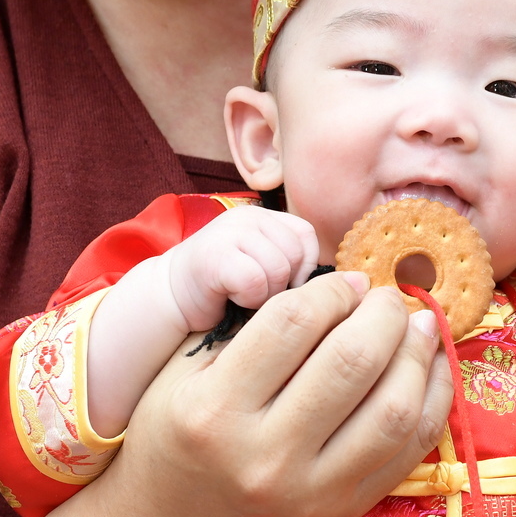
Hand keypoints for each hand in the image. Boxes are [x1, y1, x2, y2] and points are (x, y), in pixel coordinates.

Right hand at [0, 272, 451, 516]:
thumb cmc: (171, 440)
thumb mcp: (180, 374)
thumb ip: (246, 326)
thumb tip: (333, 285)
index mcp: (214, 410)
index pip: (292, 324)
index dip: (331, 290)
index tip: (345, 281)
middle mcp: (265, 456)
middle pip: (352, 362)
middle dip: (382, 313)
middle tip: (386, 297)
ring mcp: (311, 492)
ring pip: (393, 410)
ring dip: (417, 355)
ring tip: (417, 326)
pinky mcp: (343, 512)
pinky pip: (408, 451)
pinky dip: (431, 402)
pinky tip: (429, 370)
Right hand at [161, 206, 319, 330]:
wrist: (172, 297)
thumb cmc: (227, 291)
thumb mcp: (266, 270)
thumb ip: (296, 268)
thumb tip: (343, 287)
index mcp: (266, 218)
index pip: (307, 236)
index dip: (306, 268)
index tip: (288, 289)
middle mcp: (249, 218)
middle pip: (296, 253)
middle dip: (285, 285)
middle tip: (262, 295)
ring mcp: (229, 232)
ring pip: (278, 267)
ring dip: (267, 295)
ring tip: (246, 296)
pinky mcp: (213, 254)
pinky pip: (254, 279)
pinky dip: (249, 298)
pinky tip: (233, 298)